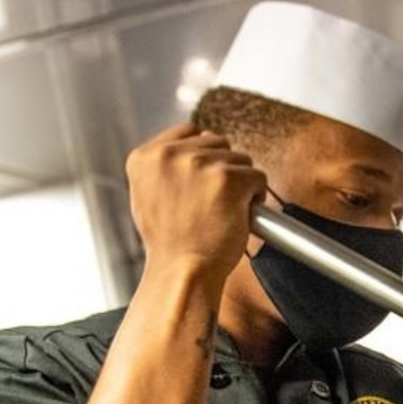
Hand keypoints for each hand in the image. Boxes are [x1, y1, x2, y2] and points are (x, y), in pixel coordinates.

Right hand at [126, 124, 267, 300]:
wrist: (183, 271)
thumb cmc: (170, 243)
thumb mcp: (148, 196)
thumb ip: (166, 168)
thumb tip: (195, 145)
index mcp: (144, 157)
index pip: (189, 132)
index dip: (204, 156)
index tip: (204, 182)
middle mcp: (168, 155)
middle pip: (217, 142)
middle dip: (223, 169)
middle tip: (214, 203)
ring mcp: (197, 164)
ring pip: (240, 158)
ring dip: (241, 184)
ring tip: (223, 212)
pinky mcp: (227, 178)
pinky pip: (258, 176)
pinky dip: (257, 196)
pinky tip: (240, 215)